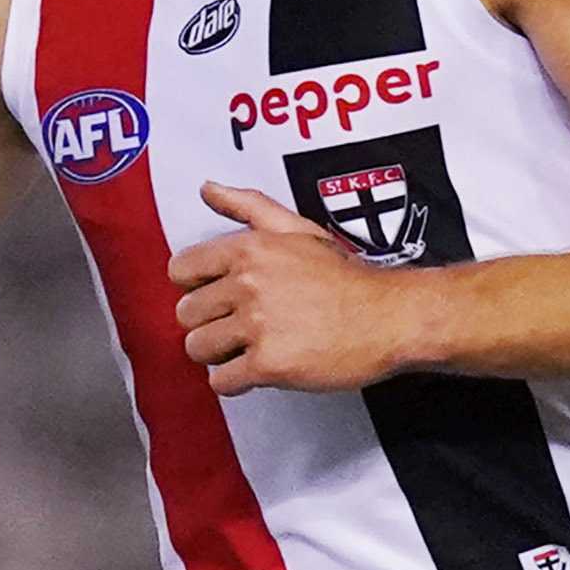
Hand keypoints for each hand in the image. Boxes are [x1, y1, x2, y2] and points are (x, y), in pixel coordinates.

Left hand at [169, 183, 412, 395]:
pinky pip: (221, 381)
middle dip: (209, 323)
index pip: (181, 270)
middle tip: (239, 325)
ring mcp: (257, 325)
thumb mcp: (297, 229)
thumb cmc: (347, 277)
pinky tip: (257, 370)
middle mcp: (247, 284)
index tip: (218, 296)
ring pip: (199, 348)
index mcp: (249, 249)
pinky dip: (235, 381)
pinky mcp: (268, 364)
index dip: (197, 287)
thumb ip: (248, 206)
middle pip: (187, 314)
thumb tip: (208, 189)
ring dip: (219, 353)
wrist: (388, 317)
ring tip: (248, 348)